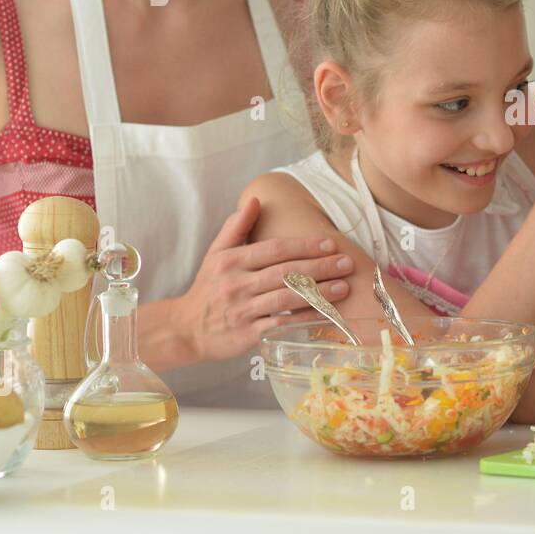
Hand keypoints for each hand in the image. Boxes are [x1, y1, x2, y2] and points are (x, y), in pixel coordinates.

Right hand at [168, 198, 353, 363]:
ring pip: (286, 298)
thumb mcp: (216, 253)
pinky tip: (325, 314)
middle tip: (347, 263)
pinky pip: (281, 324)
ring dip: (318, 293)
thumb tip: (255, 199)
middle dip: (320, 267)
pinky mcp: (247, 334)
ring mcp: (242, 310)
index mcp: (231, 261)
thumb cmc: (209, 287)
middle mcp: (236, 284)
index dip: (304, 245)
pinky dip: (303, 319)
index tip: (330, 243)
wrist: (187, 328)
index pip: (274, 249)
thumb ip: (237, 227)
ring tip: (343, 287)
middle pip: (285, 273)